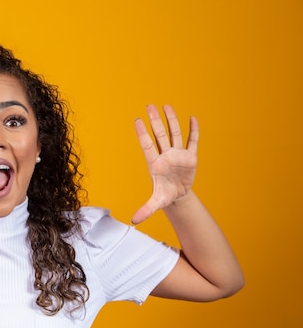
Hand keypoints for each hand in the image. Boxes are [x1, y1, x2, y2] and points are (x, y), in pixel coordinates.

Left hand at [131, 104, 198, 223]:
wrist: (177, 195)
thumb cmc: (164, 196)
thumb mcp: (156, 203)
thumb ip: (145, 209)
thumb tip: (134, 221)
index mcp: (155, 164)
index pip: (147, 146)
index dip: (142, 134)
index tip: (137, 121)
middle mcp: (165, 156)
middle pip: (159, 135)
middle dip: (155, 121)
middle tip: (149, 106)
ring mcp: (178, 154)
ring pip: (174, 134)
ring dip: (171, 120)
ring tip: (165, 106)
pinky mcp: (190, 157)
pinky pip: (192, 141)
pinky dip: (193, 130)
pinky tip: (192, 118)